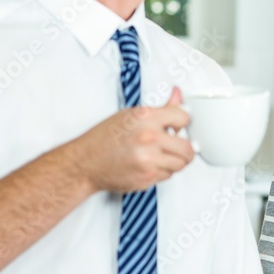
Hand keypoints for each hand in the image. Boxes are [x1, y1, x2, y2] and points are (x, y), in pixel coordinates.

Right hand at [73, 87, 193, 193]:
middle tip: (179, 144)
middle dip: (186, 146)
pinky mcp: (147, 178)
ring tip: (163, 154)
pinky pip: (168, 175)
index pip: (183, 117)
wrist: (85, 163)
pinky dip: (163, 171)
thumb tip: (178, 95)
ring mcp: (149, 161)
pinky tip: (151, 163)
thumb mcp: (130, 115)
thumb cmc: (104, 139)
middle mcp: (149, 139)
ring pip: (181, 164)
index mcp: (145, 118)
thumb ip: (160, 108)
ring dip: (175, 160)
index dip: (183, 121)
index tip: (179, 124)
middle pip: (188, 147)